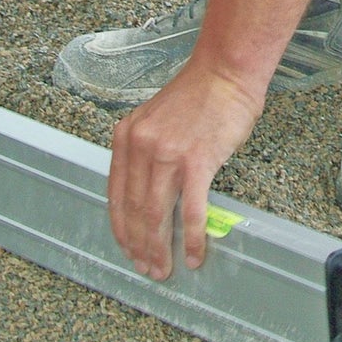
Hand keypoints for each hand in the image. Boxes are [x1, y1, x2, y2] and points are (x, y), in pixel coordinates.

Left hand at [108, 59, 264, 279]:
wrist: (225, 72)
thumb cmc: (199, 96)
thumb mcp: (156, 120)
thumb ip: (147, 153)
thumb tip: (150, 194)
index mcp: (127, 136)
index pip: (116, 193)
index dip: (122, 227)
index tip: (128, 249)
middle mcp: (141, 146)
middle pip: (134, 209)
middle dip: (139, 245)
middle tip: (147, 268)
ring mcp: (167, 154)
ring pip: (157, 214)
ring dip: (160, 248)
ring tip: (165, 269)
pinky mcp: (197, 161)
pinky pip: (191, 210)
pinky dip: (193, 238)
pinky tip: (196, 255)